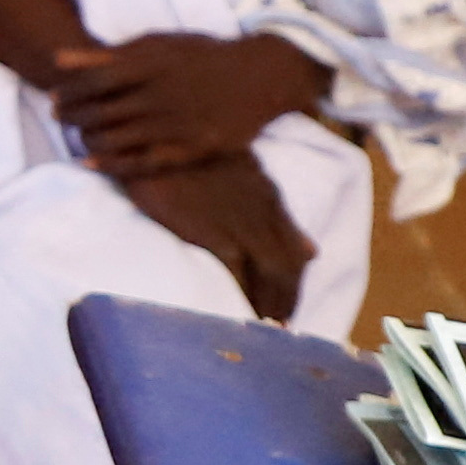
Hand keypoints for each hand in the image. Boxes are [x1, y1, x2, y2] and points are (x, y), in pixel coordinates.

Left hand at [46, 28, 322, 176]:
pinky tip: (91, 162)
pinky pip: (141, 163)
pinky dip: (110, 164)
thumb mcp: (159, 45)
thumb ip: (109, 54)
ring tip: (77, 136)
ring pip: (115, 140)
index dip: (67, 92)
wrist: (260, 75)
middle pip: (99, 112)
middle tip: (57, 118)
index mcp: (151, 65)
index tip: (55, 97)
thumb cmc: (201, 56)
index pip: (93, 81)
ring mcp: (177, 124)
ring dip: (86, 140)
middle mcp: (161, 95)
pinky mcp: (192, 148)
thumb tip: (58, 59)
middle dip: (70, 117)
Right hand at [114, 154, 312, 324]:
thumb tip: (312, 252)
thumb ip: (277, 214)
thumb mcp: (243, 173)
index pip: (295, 253)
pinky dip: (243, 299)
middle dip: (287, 302)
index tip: (288, 308)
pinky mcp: (212, 233)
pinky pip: (237, 276)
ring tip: (266, 332)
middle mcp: (263, 213)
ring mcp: (240, 224)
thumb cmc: (187, 149)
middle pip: (288, 269)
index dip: (295, 285)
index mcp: (269, 197)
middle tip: (280, 331)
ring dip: (270, 306)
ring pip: (270, 276)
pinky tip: (238, 317)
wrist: (153, 132)